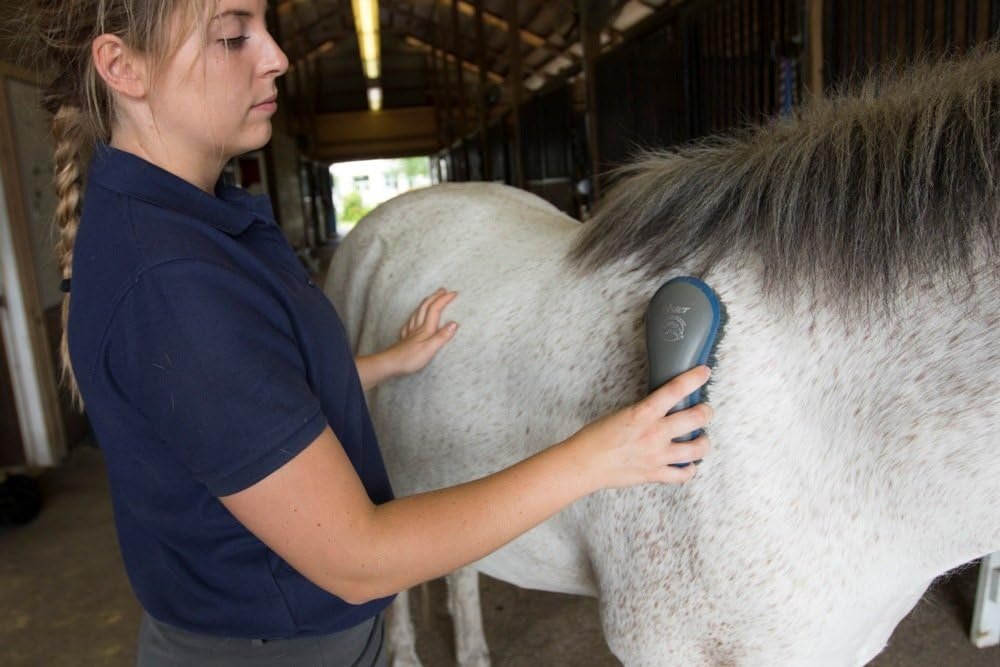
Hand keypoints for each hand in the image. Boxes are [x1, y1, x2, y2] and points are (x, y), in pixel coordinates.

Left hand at [390, 288, 459, 375]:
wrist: (390, 364)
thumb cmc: (410, 359)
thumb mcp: (430, 349)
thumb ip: (442, 336)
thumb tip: (454, 323)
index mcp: (425, 329)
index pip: (435, 310)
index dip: (444, 300)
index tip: (454, 293)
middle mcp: (417, 328)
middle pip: (426, 308)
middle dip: (435, 297)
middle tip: (443, 290)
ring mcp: (410, 332)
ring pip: (418, 313)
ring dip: (425, 303)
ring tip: (430, 298)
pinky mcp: (405, 339)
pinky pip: (410, 323)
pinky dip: (414, 316)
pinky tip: (413, 318)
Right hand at [567, 366, 712, 488]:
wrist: (584, 464)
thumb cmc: (595, 437)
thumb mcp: (622, 414)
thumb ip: (645, 411)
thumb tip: (662, 408)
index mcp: (643, 413)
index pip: (675, 389)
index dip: (694, 378)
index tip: (704, 372)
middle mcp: (655, 433)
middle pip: (696, 418)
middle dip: (706, 412)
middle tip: (705, 411)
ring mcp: (657, 456)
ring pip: (697, 449)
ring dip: (704, 442)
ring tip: (701, 439)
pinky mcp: (655, 474)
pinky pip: (683, 474)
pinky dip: (690, 469)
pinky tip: (688, 463)